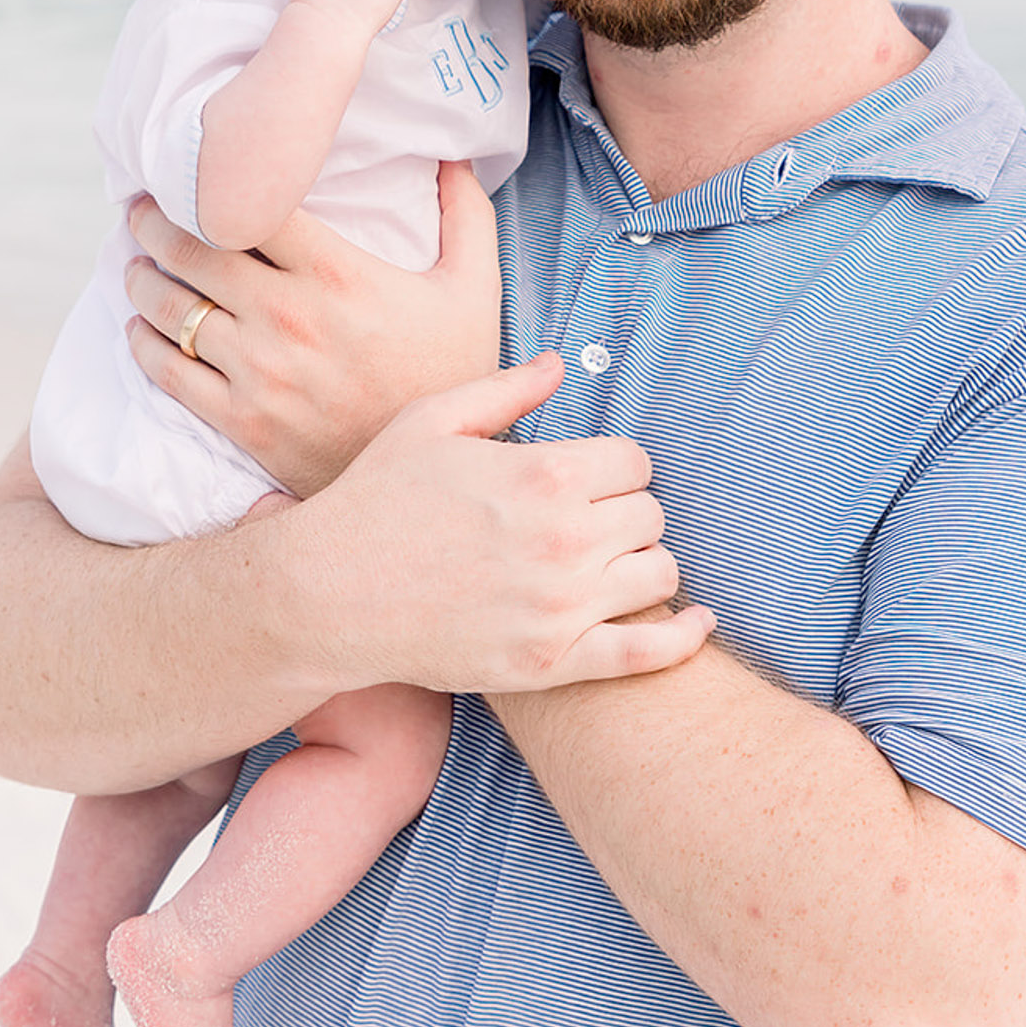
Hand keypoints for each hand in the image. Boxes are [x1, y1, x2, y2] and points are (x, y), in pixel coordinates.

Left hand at [124, 163, 500, 492]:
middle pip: (195, 250)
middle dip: (156, 223)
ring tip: (135, 263)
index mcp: (338, 274)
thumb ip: (466, 216)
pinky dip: (144, 344)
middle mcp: (290, 317)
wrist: (434, 476)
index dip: (208, 182)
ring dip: (142, 278)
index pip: (250, 206)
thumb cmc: (451, 373)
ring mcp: (261, 372)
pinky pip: (171, 372)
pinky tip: (140, 327)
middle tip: (140, 210)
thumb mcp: (474, 291)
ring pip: (173, 309)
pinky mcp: (243, 421)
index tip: (189, 172)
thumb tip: (454, 156)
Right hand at [286, 353, 714, 691]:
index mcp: (543, 473)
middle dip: (626, 510)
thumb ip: (505, 391)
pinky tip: (696, 620)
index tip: (586, 476)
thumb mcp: (431, 422)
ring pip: (658, 575)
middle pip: (651, 514)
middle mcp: (564, 539)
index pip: (634, 461)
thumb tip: (559, 363)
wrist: (328, 595)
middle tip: (588, 518)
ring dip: (641, 563)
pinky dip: (682, 636)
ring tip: (607, 562)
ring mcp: (560, 607)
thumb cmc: (375, 499)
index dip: (612, 465)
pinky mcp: (552, 663)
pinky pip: (648, 652)